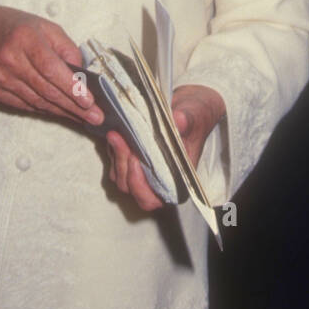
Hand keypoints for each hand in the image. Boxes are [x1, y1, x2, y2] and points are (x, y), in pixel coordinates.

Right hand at [0, 5, 103, 125]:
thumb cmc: (19, 27)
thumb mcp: (47, 27)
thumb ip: (67, 49)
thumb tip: (83, 76)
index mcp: (24, 38)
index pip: (51, 69)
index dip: (71, 88)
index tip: (90, 102)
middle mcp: (8, 59)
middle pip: (46, 90)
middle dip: (74, 107)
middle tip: (95, 118)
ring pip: (37, 101)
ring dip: (62, 112)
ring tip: (82, 118)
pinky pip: (24, 105)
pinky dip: (44, 110)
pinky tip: (60, 113)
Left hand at [106, 83, 225, 212]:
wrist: (188, 109)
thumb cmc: (195, 118)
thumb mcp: (194, 117)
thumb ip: (186, 122)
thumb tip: (179, 120)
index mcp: (177, 180)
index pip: (151, 199)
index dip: (139, 185)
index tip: (136, 160)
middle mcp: (159, 181)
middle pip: (130, 188)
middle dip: (123, 165)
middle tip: (122, 141)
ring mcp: (144, 172)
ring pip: (120, 177)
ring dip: (116, 158)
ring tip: (116, 135)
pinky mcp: (133, 160)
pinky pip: (115, 165)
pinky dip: (113, 152)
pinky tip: (116, 136)